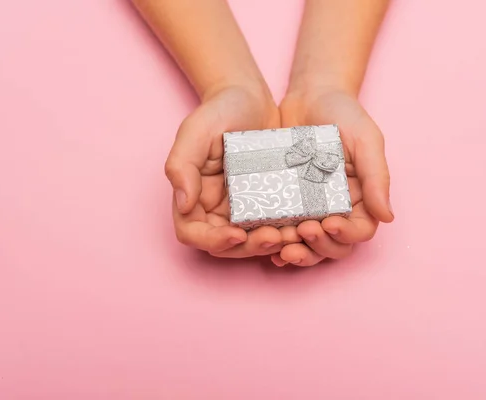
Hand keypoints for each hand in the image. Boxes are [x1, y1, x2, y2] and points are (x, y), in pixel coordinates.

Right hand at [166, 85, 299, 256]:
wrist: (252, 97)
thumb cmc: (220, 110)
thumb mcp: (195, 131)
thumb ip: (181, 165)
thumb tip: (183, 204)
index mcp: (193, 196)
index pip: (193, 233)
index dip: (212, 240)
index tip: (236, 234)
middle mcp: (216, 207)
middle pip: (226, 245)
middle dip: (249, 247)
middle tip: (274, 238)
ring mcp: (242, 207)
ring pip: (253, 240)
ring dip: (271, 244)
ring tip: (292, 234)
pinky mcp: (267, 202)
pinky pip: (275, 224)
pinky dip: (287, 229)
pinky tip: (304, 224)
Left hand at [271, 88, 393, 266]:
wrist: (309, 96)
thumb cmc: (344, 114)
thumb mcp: (366, 140)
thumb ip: (377, 177)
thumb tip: (388, 217)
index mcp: (359, 198)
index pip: (359, 230)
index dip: (346, 235)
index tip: (330, 222)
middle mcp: (334, 208)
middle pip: (333, 245)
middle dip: (319, 246)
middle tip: (304, 232)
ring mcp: (308, 208)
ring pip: (307, 244)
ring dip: (298, 251)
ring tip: (283, 244)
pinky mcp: (283, 202)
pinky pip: (281, 229)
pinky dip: (275, 242)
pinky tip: (265, 242)